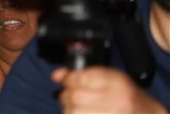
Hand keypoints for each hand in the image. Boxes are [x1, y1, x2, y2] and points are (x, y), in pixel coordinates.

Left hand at [52, 66, 167, 113]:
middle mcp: (116, 101)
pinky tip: (81, 113)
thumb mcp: (110, 77)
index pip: (81, 78)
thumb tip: (56, 75)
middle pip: (75, 96)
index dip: (69, 79)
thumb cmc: (126, 95)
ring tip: (76, 107)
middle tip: (69, 96)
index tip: (68, 81)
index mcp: (116, 83)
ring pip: (74, 112)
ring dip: (69, 109)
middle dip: (66, 95)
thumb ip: (82, 74)